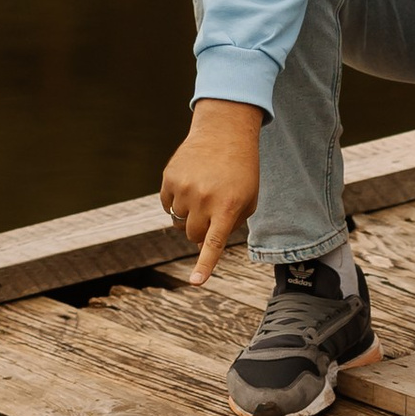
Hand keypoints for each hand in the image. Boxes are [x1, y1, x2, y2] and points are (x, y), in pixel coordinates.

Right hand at [159, 98, 263, 280]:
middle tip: (211, 213)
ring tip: (202, 193)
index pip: (213, 244)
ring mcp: (183, 189)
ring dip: (188, 215)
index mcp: (227, 208)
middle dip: (200, 231)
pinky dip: (175, 202)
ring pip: (178, 221)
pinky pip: (166, 205)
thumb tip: (202, 245)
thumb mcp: (248, 200)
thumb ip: (231, 225)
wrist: (224, 132)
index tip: (195, 283)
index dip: (204, 265)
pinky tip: (189, 185)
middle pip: (192, 235)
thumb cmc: (241, 172)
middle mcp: (203, 200)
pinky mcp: (169, 178)